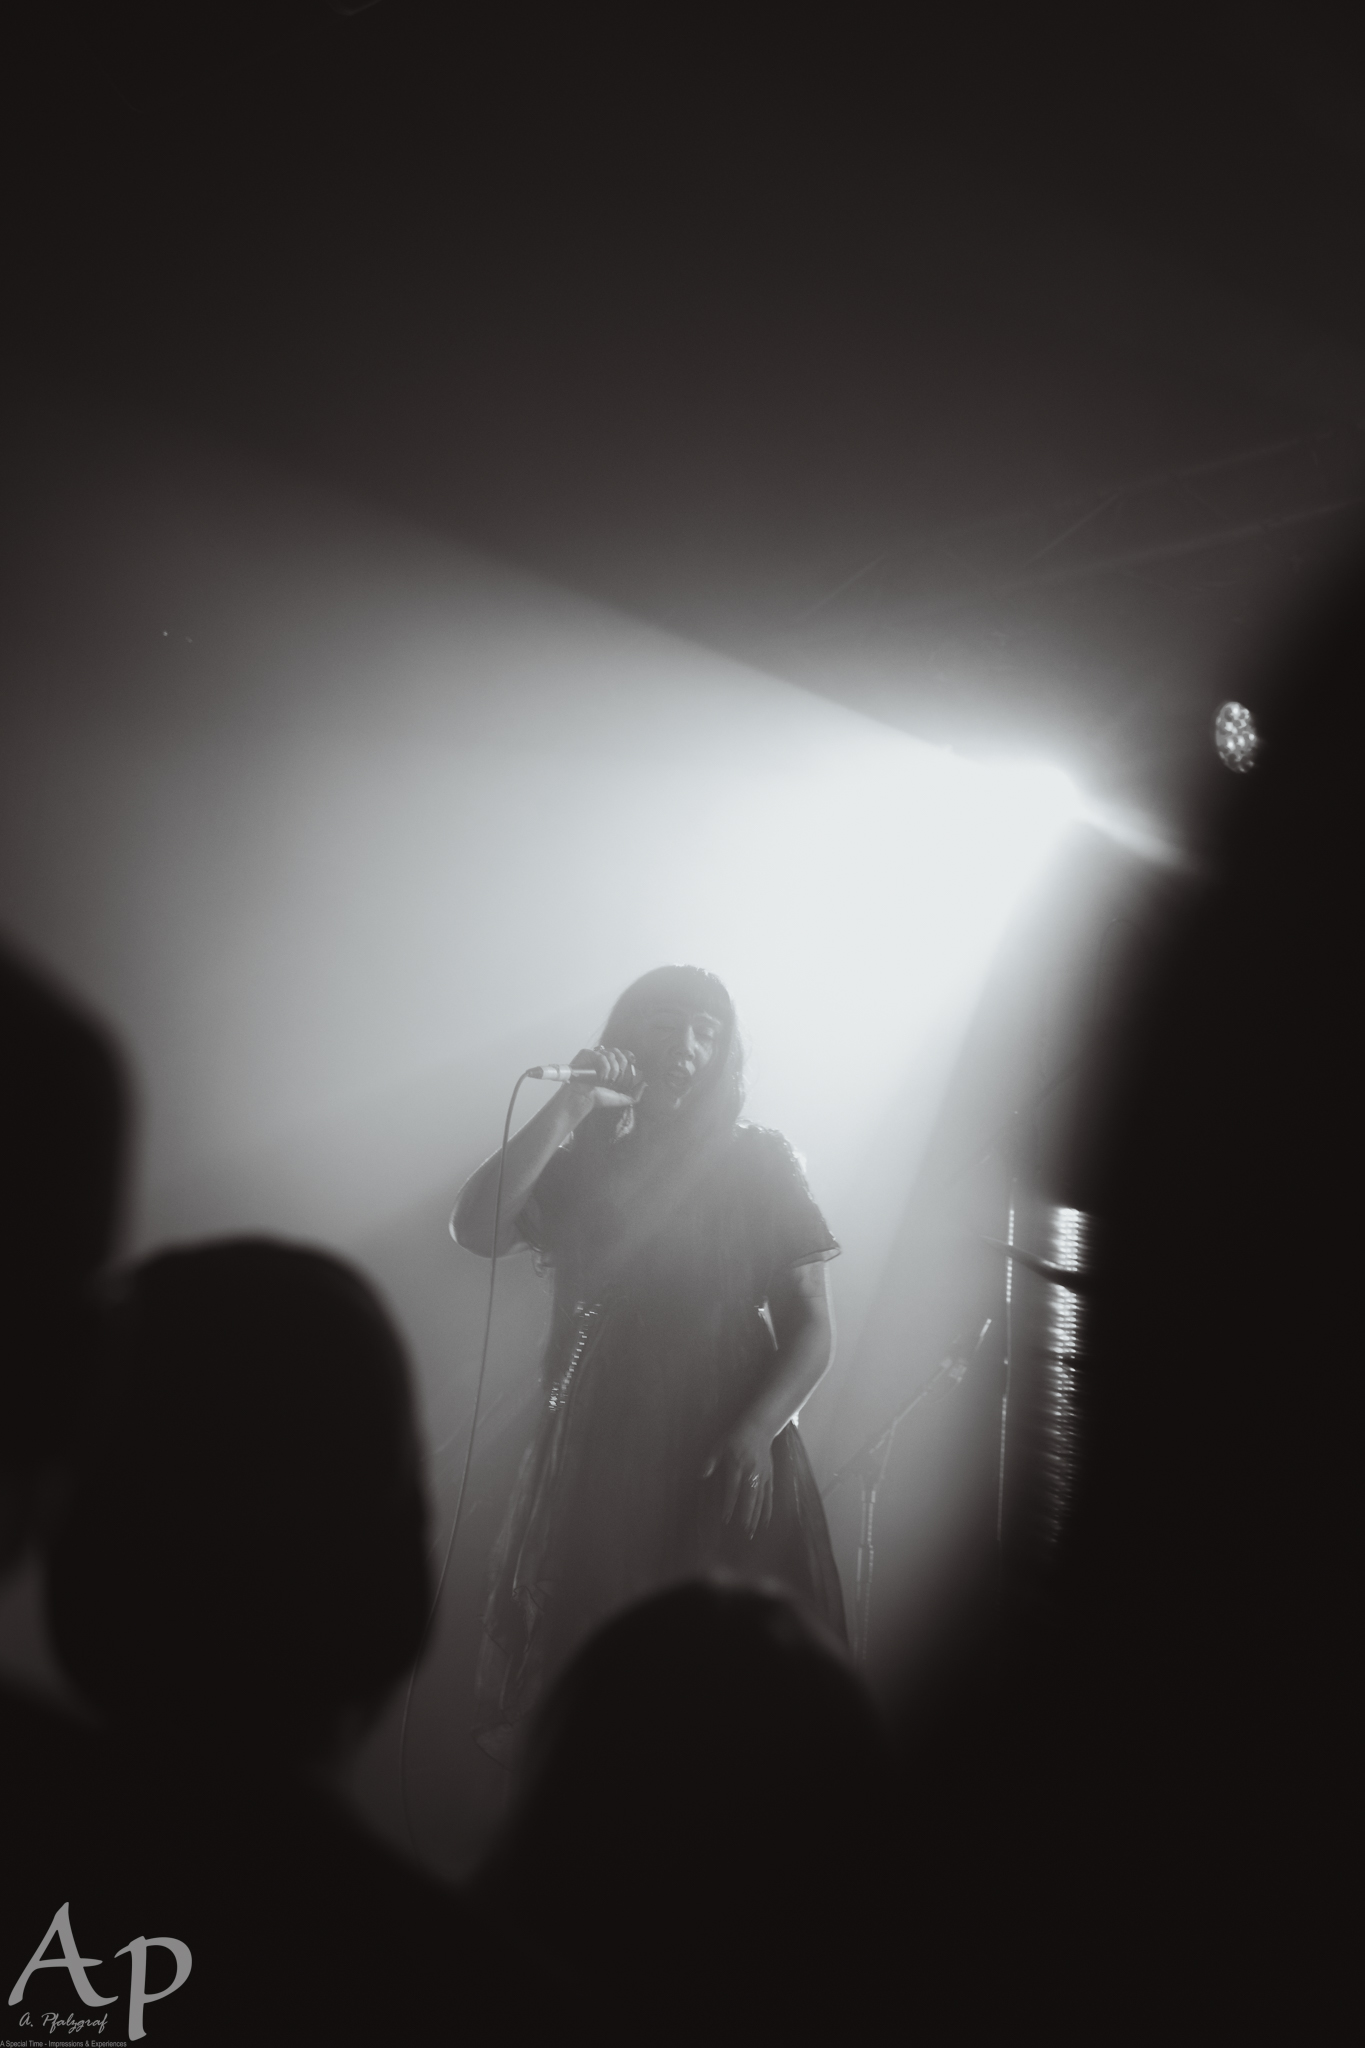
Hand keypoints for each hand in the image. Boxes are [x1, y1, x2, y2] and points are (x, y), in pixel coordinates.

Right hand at [565, 1045, 641, 1116]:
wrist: (583, 1099)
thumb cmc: (599, 1099)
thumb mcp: (621, 1099)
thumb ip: (635, 1095)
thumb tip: (645, 1084)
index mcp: (611, 1066)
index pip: (623, 1054)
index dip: (629, 1056)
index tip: (633, 1062)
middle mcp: (603, 1059)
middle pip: (619, 1053)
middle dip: (622, 1065)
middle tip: (617, 1078)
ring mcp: (594, 1056)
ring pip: (611, 1054)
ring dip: (613, 1068)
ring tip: (607, 1080)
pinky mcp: (586, 1054)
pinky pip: (600, 1055)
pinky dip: (604, 1066)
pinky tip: (601, 1077)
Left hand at [703, 1423, 773, 1539]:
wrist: (759, 1427)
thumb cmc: (735, 1437)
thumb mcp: (719, 1445)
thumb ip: (710, 1461)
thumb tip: (701, 1475)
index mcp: (738, 1466)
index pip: (733, 1490)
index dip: (729, 1505)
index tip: (726, 1520)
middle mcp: (752, 1473)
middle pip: (750, 1498)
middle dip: (747, 1516)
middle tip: (744, 1533)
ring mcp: (762, 1475)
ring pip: (761, 1499)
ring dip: (757, 1517)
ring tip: (753, 1532)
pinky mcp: (769, 1476)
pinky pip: (769, 1495)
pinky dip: (768, 1509)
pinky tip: (766, 1522)